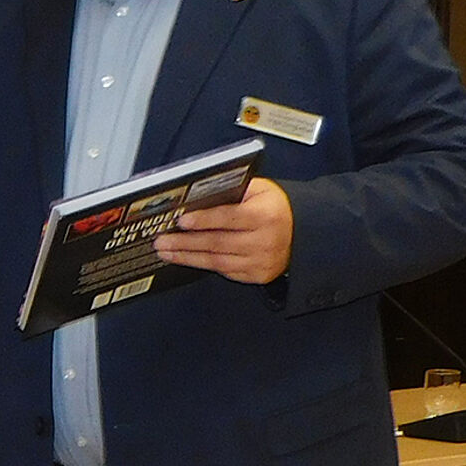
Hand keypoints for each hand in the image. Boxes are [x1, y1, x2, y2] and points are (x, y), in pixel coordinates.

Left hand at [156, 176, 293, 284]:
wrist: (304, 231)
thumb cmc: (276, 207)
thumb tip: (197, 197)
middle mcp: (264, 240)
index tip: (181, 221)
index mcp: (265, 215)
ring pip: (216, 261)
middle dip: (185, 243)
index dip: (203, 219)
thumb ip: (233, 191)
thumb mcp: (261, 190)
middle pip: (217, 243)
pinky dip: (203, 265)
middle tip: (161, 240)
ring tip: (166, 252)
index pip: (229, 217)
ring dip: (187, 257)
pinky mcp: (257, 276)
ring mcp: (260, 261)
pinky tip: (186, 259)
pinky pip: (224, 271)